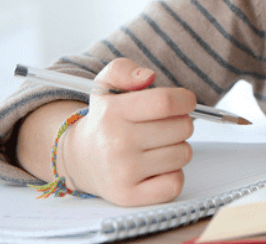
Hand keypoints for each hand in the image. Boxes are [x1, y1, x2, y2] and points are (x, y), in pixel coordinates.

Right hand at [61, 58, 196, 205]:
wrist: (80, 159)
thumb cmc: (105, 121)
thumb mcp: (105, 86)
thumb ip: (124, 69)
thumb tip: (147, 76)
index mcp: (113, 113)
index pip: (165, 102)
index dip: (185, 99)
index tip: (185, 102)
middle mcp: (116, 143)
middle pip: (182, 128)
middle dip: (180, 123)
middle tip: (163, 126)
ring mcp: (123, 172)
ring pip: (184, 154)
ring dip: (177, 148)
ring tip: (157, 146)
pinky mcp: (130, 196)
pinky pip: (175, 182)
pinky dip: (173, 174)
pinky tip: (156, 167)